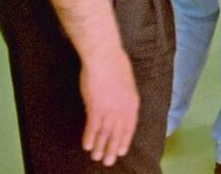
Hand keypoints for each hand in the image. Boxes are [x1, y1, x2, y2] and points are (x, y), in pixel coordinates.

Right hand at [80, 49, 138, 165]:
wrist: (105, 58)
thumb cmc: (115, 65)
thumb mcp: (127, 83)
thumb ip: (124, 98)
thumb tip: (118, 105)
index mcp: (133, 104)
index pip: (130, 128)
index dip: (125, 141)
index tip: (122, 151)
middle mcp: (123, 110)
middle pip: (117, 134)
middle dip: (112, 149)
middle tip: (108, 162)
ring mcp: (109, 110)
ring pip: (105, 134)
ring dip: (100, 147)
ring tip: (96, 157)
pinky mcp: (95, 108)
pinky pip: (93, 127)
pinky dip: (89, 138)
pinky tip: (87, 146)